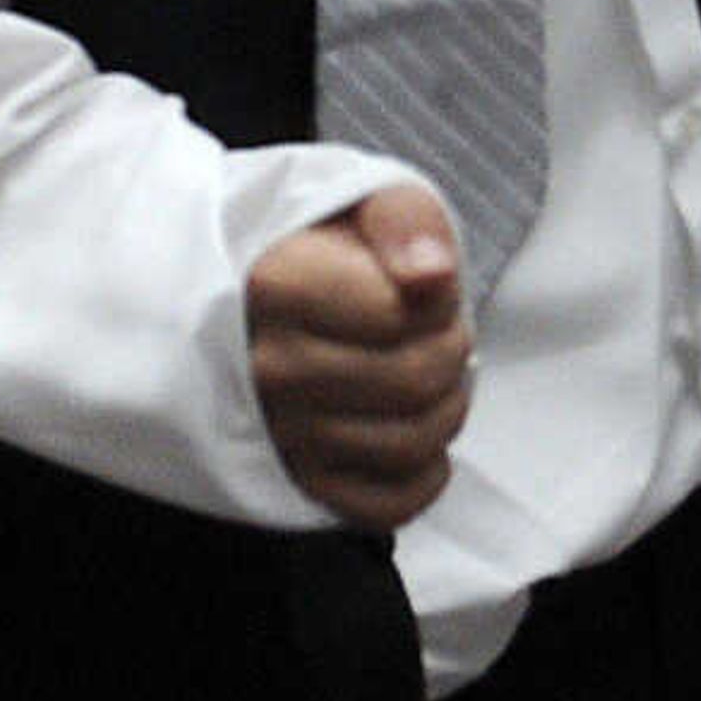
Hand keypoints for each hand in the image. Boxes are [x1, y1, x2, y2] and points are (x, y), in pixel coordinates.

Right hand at [246, 182, 474, 528]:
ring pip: (407, 446)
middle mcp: (266, 369)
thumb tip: (432, 277)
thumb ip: (403, 222)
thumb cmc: (317, 243)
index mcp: (276, 287)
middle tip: (441, 334)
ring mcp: (276, 433)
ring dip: (447, 410)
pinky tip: (417, 432)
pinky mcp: (295, 482)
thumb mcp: (363, 197)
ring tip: (433, 377)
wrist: (246, 291)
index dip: (440, 300)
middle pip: (414, 383)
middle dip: (453, 352)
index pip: (404, 315)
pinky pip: (385, 504)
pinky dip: (424, 474)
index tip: (428, 289)